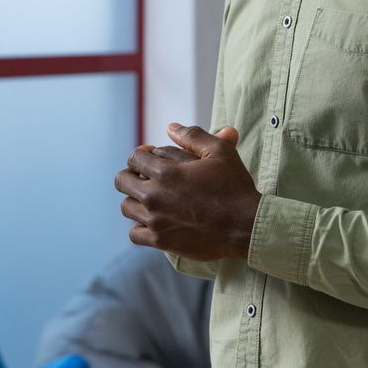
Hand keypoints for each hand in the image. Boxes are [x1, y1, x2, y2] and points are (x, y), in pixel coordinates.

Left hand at [114, 123, 260, 261]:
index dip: (141, 155)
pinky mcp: (161, 241)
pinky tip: (152, 221)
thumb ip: (193, 136)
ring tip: (151, 199)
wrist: (245, 226)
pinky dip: (139, 227)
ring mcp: (156, 220)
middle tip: (147, 178)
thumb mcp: (219, 152)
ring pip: (126, 207)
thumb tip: (170, 127)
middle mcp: (155, 196)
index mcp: (167, 172)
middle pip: (122, 181)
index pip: (134, 158)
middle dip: (132, 175)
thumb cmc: (234, 187)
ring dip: (136, 200)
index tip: (150, 158)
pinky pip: (134, 234)